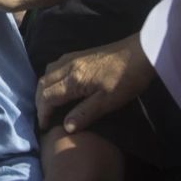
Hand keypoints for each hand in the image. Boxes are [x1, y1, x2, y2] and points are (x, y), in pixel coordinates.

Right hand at [36, 33, 154, 132]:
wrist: (141, 52)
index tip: (44, 127)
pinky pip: (56, 65)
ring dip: (44, 88)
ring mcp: (73, 58)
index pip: (47, 97)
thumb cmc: (126, 79)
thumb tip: (66, 127)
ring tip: (48, 103)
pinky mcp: (80, 54)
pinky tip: (59, 84)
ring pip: (47, 72)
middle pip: (43, 83)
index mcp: (73, 79)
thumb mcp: (108, 101)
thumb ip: (85, 113)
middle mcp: (67, 66)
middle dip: (39, 101)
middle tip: (44, 117)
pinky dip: (50, 77)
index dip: (42, 113)